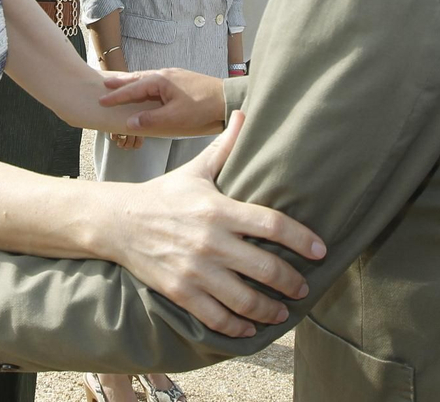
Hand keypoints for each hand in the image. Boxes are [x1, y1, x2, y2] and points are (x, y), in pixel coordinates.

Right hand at [100, 68, 227, 135]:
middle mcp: (166, 74)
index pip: (133, 89)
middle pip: (138, 78)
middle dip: (121, 82)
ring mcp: (176, 76)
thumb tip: (129, 121)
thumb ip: (150, 120)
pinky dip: (147, 85)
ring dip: (134, 83)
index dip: (116, 96)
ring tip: (123, 85)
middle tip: (105, 83)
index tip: (102, 100)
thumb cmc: (203, 109)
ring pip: (149, 79)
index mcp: (161, 81)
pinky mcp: (184, 82)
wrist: (230, 101)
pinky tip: (149, 91)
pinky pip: (158, 82)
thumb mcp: (174, 118)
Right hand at [113, 111, 325, 337]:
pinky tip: (250, 326)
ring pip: (245, 299)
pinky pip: (216, 317)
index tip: (320, 250)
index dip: (301, 238)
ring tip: (283, 311)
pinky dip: (238, 327)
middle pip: (265, 268)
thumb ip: (225, 147)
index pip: (271, 224)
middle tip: (304, 287)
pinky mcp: (180, 292)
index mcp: (219, 209)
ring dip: (271, 309)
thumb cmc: (163, 195)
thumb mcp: (195, 170)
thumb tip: (245, 113)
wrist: (118, 221)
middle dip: (292, 282)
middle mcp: (211, 241)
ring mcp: (195, 270)